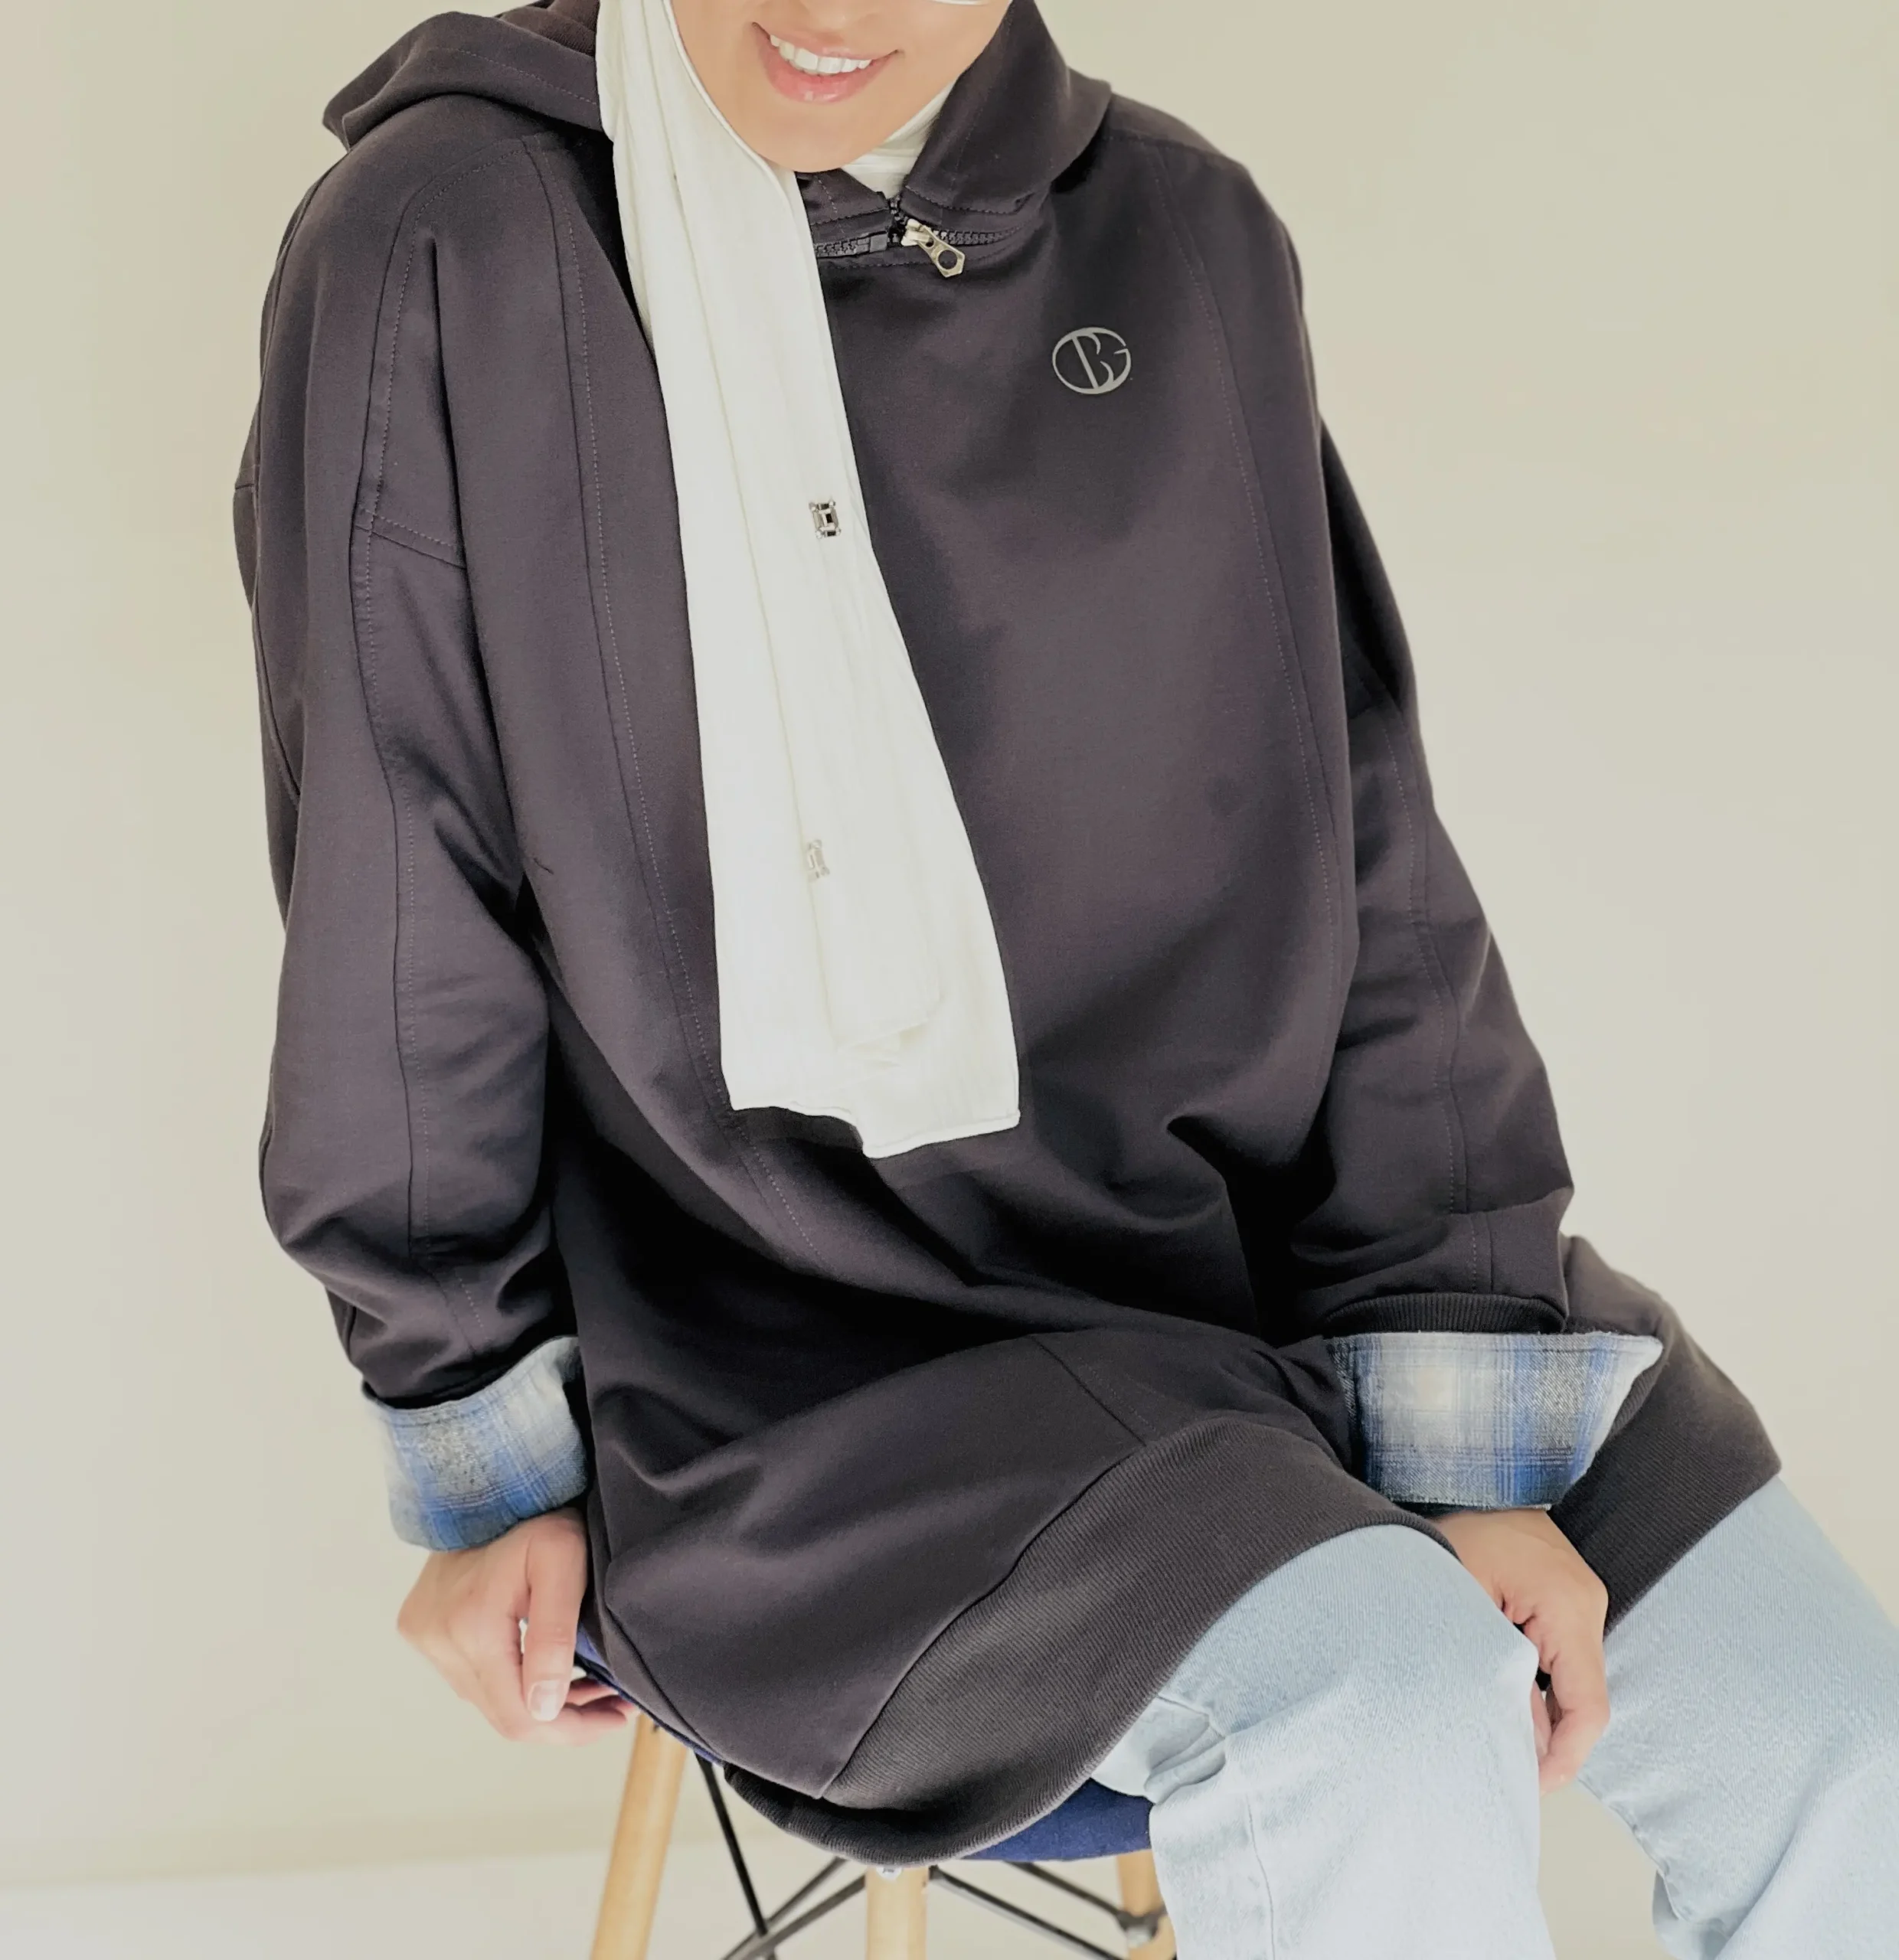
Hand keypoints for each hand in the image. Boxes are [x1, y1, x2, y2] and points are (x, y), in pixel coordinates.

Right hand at [395, 1507, 631, 1744]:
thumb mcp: (563, 1564)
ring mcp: (425, 1639)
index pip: (518, 1716)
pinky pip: (474, 1679)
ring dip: (539, 1703)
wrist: (491, 1483)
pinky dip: (514, 1683)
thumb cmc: (536, 1515)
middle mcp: (438, 1641)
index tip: (617, 1717)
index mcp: (470, 1627)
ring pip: (490, 1700)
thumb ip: (553, 1637)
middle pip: (504, 1715)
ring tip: (593, 1691)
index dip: (570, 1730)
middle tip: (614, 1708)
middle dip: (563, 1720)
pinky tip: (552, 1676)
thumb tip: (544, 1707)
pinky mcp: (421, 1632)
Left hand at [1433, 1507, 1609, 1792]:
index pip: (1588, 1706)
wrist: (1446, 1478)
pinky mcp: (1564, 1594)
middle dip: (1547, 1737)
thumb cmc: (1443, 1535)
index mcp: (1567, 1603)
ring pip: (1572, 1678)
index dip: (1564, 1757)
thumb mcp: (1462, 1611)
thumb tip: (1525, 1746)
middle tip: (1505, 1765)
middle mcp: (1586, 1599)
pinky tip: (1505, 1691)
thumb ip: (1498, 1680)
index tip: (1531, 1785)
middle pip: (1583, 1696)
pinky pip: (1561, 1654)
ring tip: (1496, 1727)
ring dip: (1540, 1706)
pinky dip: (1538, 1679)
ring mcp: (1580, 1594)